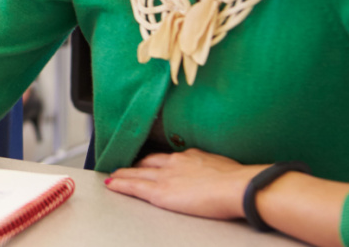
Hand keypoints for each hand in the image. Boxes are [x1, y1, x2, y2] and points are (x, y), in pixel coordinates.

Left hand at [105, 148, 263, 219]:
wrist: (236, 187)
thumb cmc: (237, 180)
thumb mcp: (223, 166)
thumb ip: (213, 168)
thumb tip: (216, 173)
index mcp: (190, 156)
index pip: (166, 158)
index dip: (154, 161)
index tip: (148, 163)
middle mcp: (174, 162)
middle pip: (148, 162)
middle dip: (136, 165)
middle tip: (125, 168)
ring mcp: (165, 176)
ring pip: (137, 173)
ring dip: (123, 174)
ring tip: (113, 175)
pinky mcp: (160, 192)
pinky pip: (134, 187)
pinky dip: (120, 184)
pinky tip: (111, 184)